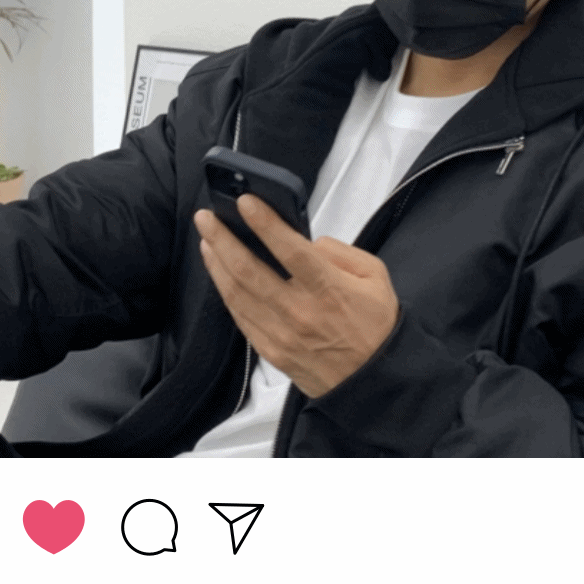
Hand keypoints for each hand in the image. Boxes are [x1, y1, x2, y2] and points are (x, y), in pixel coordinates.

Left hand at [193, 196, 399, 397]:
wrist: (373, 381)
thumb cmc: (376, 326)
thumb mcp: (375, 277)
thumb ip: (342, 252)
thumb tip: (308, 243)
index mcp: (329, 289)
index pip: (289, 249)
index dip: (264, 223)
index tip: (246, 202)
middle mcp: (300, 311)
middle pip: (249, 270)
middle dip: (223, 239)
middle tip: (207, 217)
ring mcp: (281, 334)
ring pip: (237, 294)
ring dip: (216, 263)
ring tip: (207, 240)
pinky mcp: (271, 351)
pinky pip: (240, 318)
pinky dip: (225, 292)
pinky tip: (219, 274)